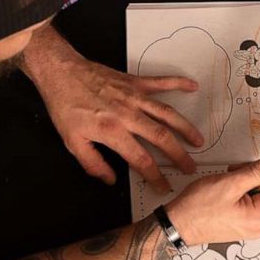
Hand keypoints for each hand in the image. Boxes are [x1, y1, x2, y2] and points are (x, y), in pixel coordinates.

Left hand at [22, 25, 203, 191]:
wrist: (61, 73)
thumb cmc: (65, 106)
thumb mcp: (73, 142)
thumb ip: (93, 164)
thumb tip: (111, 180)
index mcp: (112, 131)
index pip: (141, 159)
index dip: (155, 176)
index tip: (165, 186)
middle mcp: (128, 114)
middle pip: (161, 138)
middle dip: (179, 155)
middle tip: (190, 167)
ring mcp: (134, 96)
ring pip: (167, 113)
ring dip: (185, 128)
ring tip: (198, 140)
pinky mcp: (134, 82)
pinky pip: (161, 82)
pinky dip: (178, 83)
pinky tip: (193, 86)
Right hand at [165, 151, 259, 244]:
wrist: (177, 224)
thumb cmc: (198, 208)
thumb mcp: (231, 183)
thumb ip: (257, 172)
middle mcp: (258, 225)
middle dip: (259, 174)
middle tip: (238, 168)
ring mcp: (250, 226)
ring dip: (248, 181)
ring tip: (229, 178)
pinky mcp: (241, 223)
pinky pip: (251, 202)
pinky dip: (242, 190)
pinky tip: (228, 187)